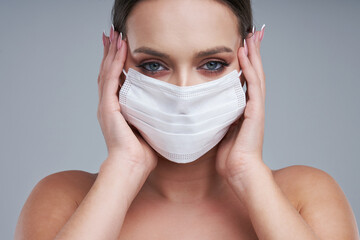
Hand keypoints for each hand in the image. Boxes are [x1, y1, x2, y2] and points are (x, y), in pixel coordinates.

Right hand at [97, 25, 157, 171]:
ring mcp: (106, 105)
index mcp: (116, 109)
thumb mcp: (148, 126)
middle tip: (111, 35)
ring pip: (107, 72)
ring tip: (113, 35)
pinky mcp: (108, 106)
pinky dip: (114, 63)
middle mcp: (108, 104)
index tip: (119, 48)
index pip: (114, 80)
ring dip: (111, 53)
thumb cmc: (142, 151)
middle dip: (110, 52)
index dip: (115, 63)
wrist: (133, 165)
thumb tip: (165, 106)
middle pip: (107, 72)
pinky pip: (111, 79)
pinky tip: (119, 49)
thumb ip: (150, 113)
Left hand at [216, 26, 266, 179]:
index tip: (242, 47)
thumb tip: (206, 108)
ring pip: (256, 75)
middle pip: (254, 73)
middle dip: (254, 53)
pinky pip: (252, 86)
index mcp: (244, 109)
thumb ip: (219, 117)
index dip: (246, 63)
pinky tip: (246, 55)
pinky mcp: (256, 111)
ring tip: (252, 37)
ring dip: (254, 55)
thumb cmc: (230, 156)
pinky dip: (249, 69)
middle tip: (253, 34)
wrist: (239, 170)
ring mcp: (256, 108)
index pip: (246, 80)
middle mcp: (253, 105)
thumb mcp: (221, 130)